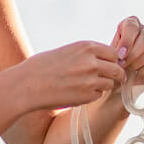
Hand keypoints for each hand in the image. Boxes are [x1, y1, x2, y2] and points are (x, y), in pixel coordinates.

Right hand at [7, 40, 126, 112]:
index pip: (113, 53)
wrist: (26, 85)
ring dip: (102, 86)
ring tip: (86, 86)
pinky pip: (98, 95)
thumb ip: (86, 54)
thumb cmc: (42, 67)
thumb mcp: (67, 51)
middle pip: (117, 69)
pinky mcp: (87, 95)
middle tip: (105, 79)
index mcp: (86, 47)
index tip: (106, 66)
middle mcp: (92, 62)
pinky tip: (77, 93)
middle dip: (114, 74)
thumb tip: (105, 59)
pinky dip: (92, 96)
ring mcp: (91, 79)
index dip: (111, 61)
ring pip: (110, 83)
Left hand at [111, 16, 143, 81]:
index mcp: (132, 24)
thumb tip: (119, 58)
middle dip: (133, 54)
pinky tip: (137, 73)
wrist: (120, 69)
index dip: (127, 41)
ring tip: (128, 69)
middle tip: (122, 65)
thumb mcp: (109, 50)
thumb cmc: (114, 57)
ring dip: (139, 62)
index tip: (120, 55)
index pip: (132, 26)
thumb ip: (113, 51)